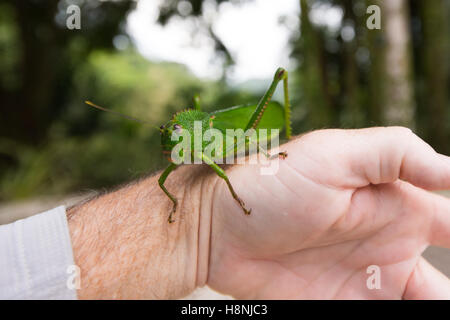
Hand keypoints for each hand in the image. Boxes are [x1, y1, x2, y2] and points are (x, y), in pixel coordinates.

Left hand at [204, 127, 449, 298]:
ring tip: (423, 302)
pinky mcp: (339, 303)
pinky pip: (380, 316)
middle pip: (442, 280)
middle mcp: (388, 246)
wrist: (217, 227)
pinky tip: (397, 309)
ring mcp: (364, 280)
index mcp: (396, 206)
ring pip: (418, 301)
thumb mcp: (334, 154)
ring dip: (429, 305)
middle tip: (437, 295)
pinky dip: (397, 316)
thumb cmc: (272, 182)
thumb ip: (397, 154)